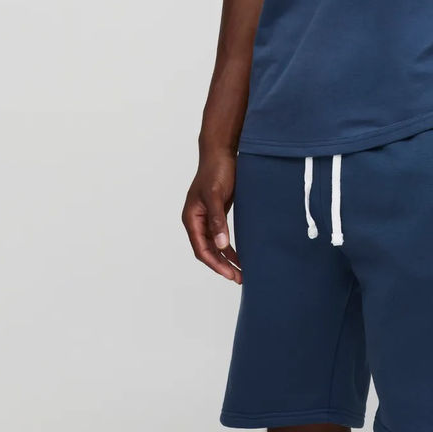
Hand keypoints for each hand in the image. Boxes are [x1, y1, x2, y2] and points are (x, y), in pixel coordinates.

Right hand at [181, 149, 240, 282]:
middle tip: (239, 278)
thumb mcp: (215, 195)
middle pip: (208, 250)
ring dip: (226, 259)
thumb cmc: (216, 171)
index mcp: (191, 218)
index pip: (201, 249)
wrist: (221, 153)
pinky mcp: (217, 214)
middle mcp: (197, 221)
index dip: (215, 264)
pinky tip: (240, 255)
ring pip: (215, 245)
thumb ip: (217, 220)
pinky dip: (229, 247)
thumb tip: (222, 245)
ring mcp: (207, 218)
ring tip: (241, 272)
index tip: (229, 274)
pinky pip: (221, 236)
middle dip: (222, 266)